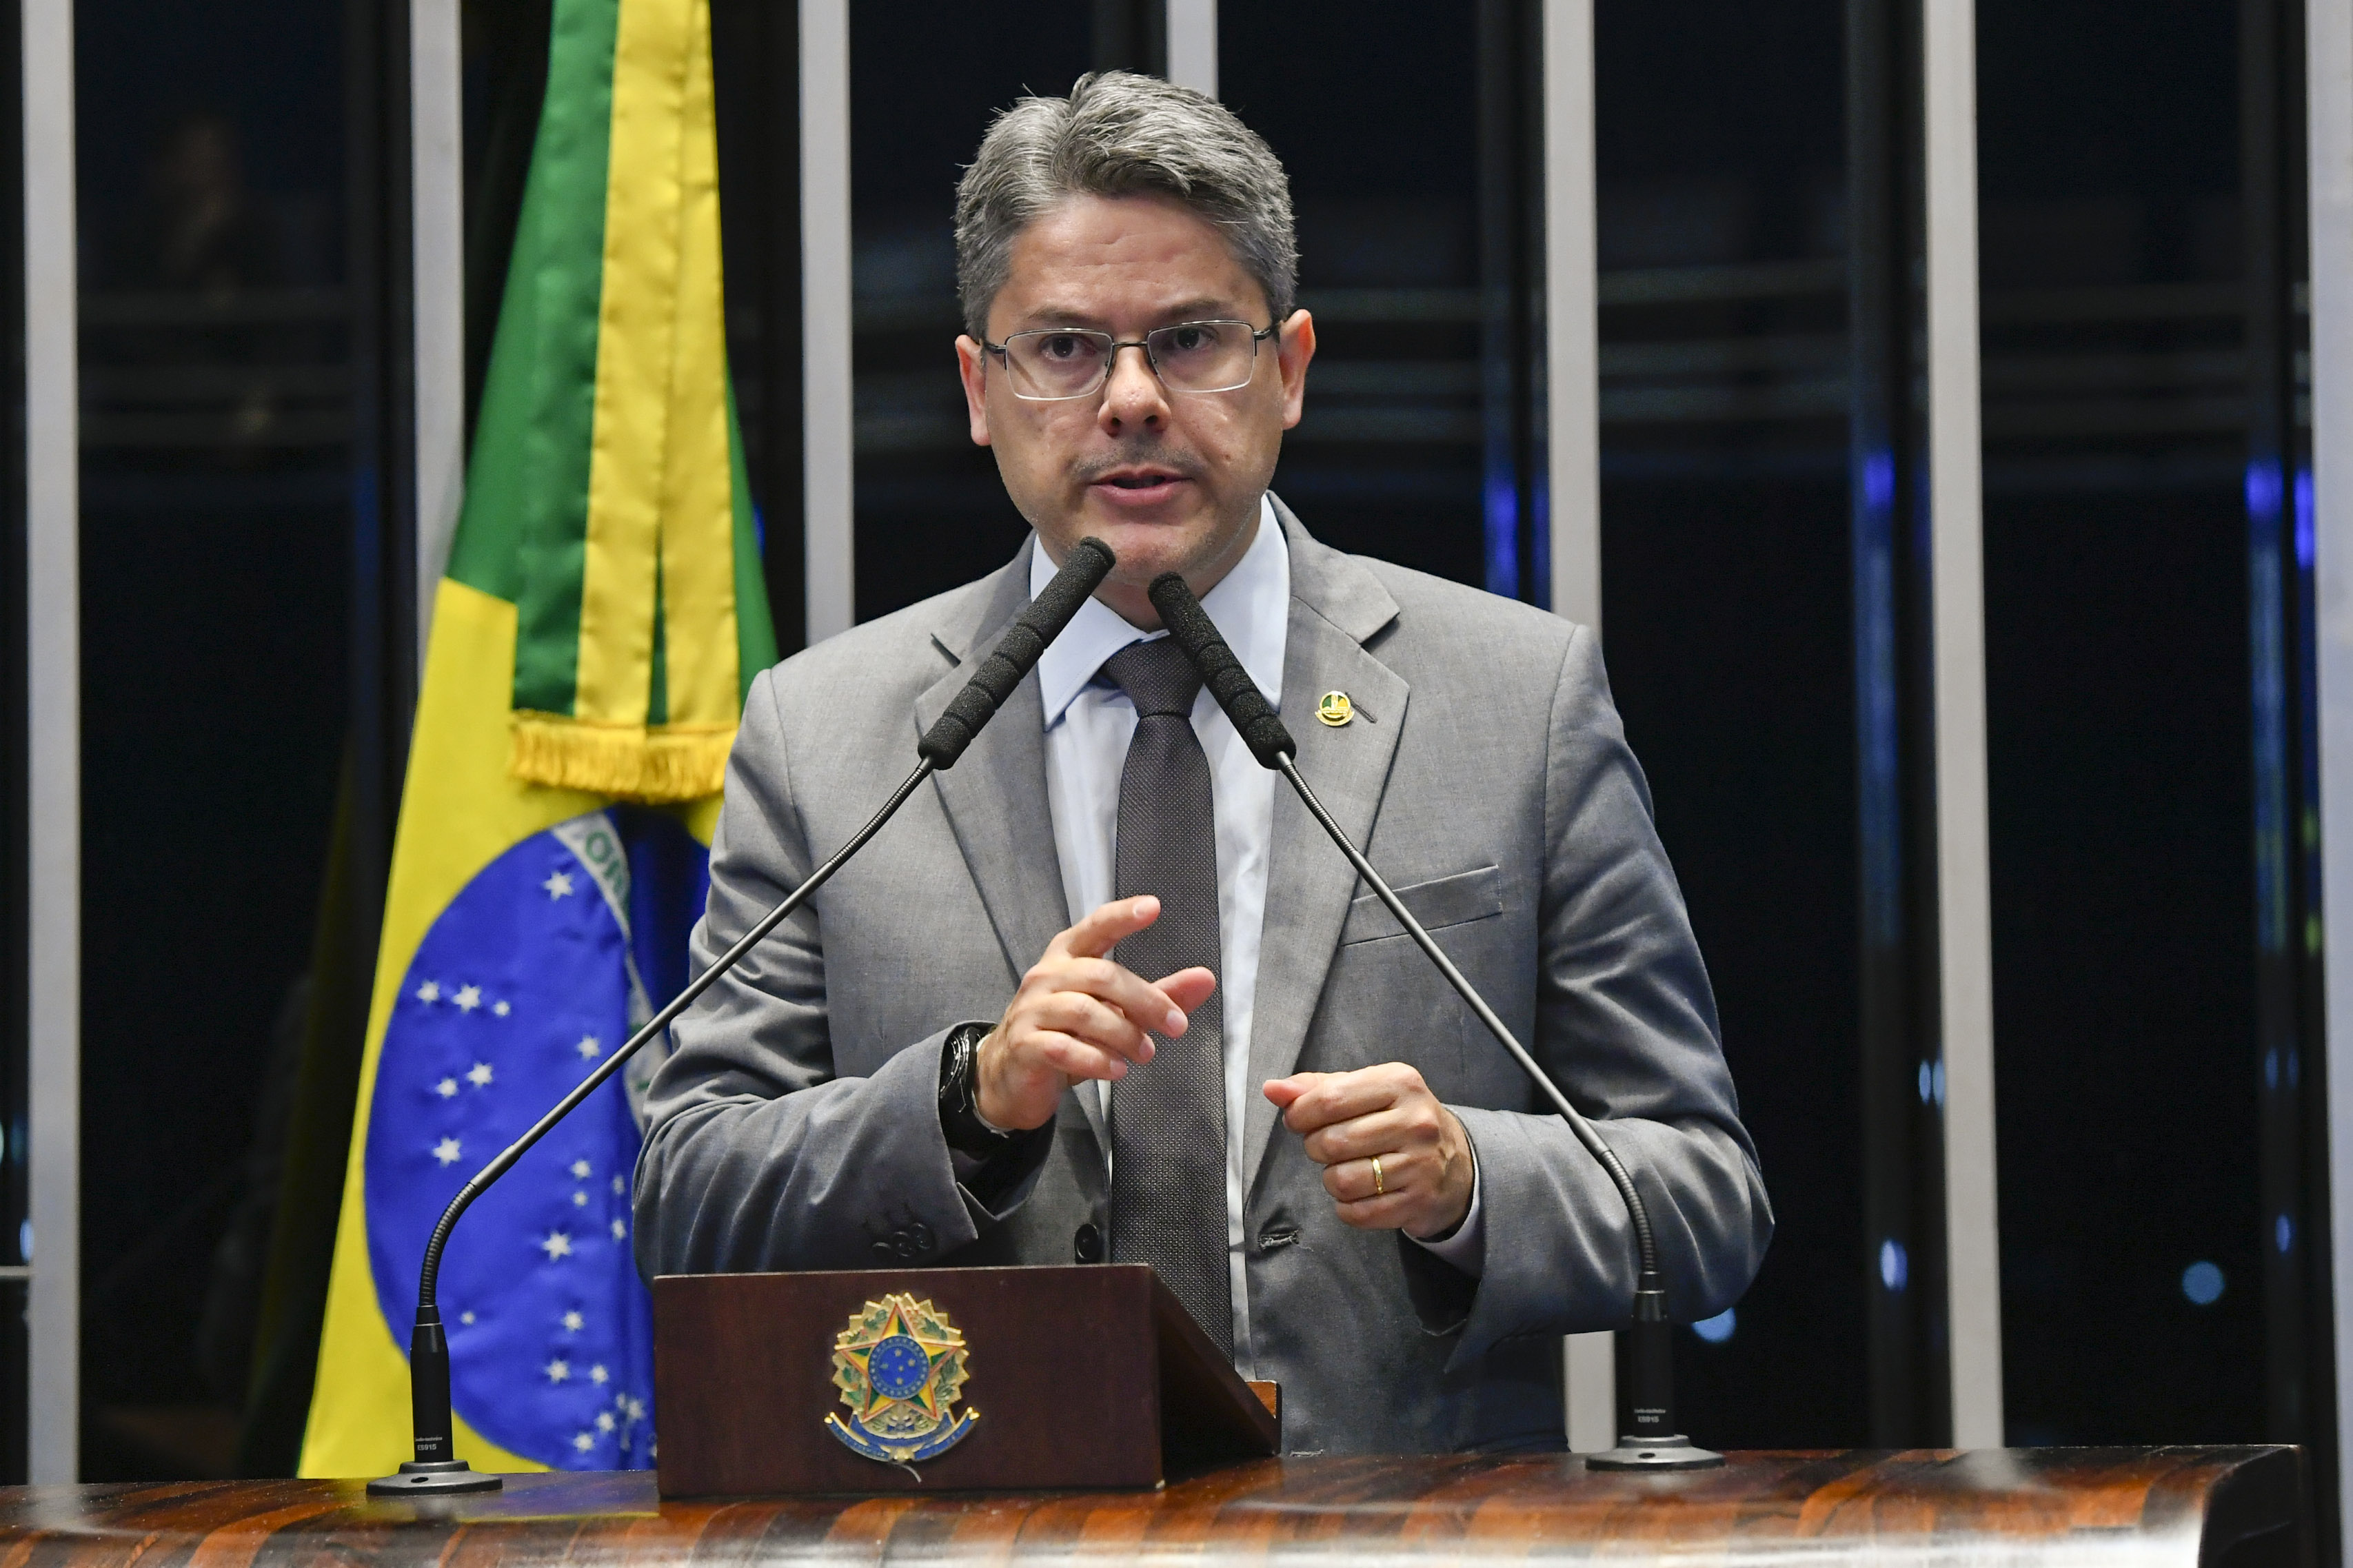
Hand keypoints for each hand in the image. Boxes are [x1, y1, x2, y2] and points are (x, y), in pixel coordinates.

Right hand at [974, 897, 1216, 1130]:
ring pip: (1084, 1012)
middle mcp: (1047, 976)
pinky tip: (1116, 1070)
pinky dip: (1096, 1060)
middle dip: (1145, 1000)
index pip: (1095, 928)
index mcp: (1068, 956)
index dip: (1122, 916)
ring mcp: (1031, 1009)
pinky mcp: (1023, 1044)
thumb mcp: (1115, 1011)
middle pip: (1102, 976)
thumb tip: (1206, 978)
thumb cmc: (1068, 1033)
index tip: (1153, 907)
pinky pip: (1063, 1048)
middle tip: (1176, 1026)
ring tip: (1146, 1053)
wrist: (1011, 1075)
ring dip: (1124, 1034)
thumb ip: (1158, 994)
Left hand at [1263, 1065, 1473, 1239]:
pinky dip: (1347, 1208)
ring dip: (1332, 1180)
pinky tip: (1360, 1193)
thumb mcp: (1366, 1091)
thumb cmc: (1397, 1119)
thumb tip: (1272, 1089)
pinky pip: (1358, 1213)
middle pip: (1332, 1142)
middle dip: (1316, 1148)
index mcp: (1400, 1083)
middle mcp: (1415, 1121)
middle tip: (1328, 1147)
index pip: (1329, 1099)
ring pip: (1342, 1181)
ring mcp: (1421, 1164)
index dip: (1299, 1114)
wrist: (1455, 1161)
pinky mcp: (1419, 1201)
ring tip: (1346, 1169)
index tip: (1297, 1120)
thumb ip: (1317, 1087)